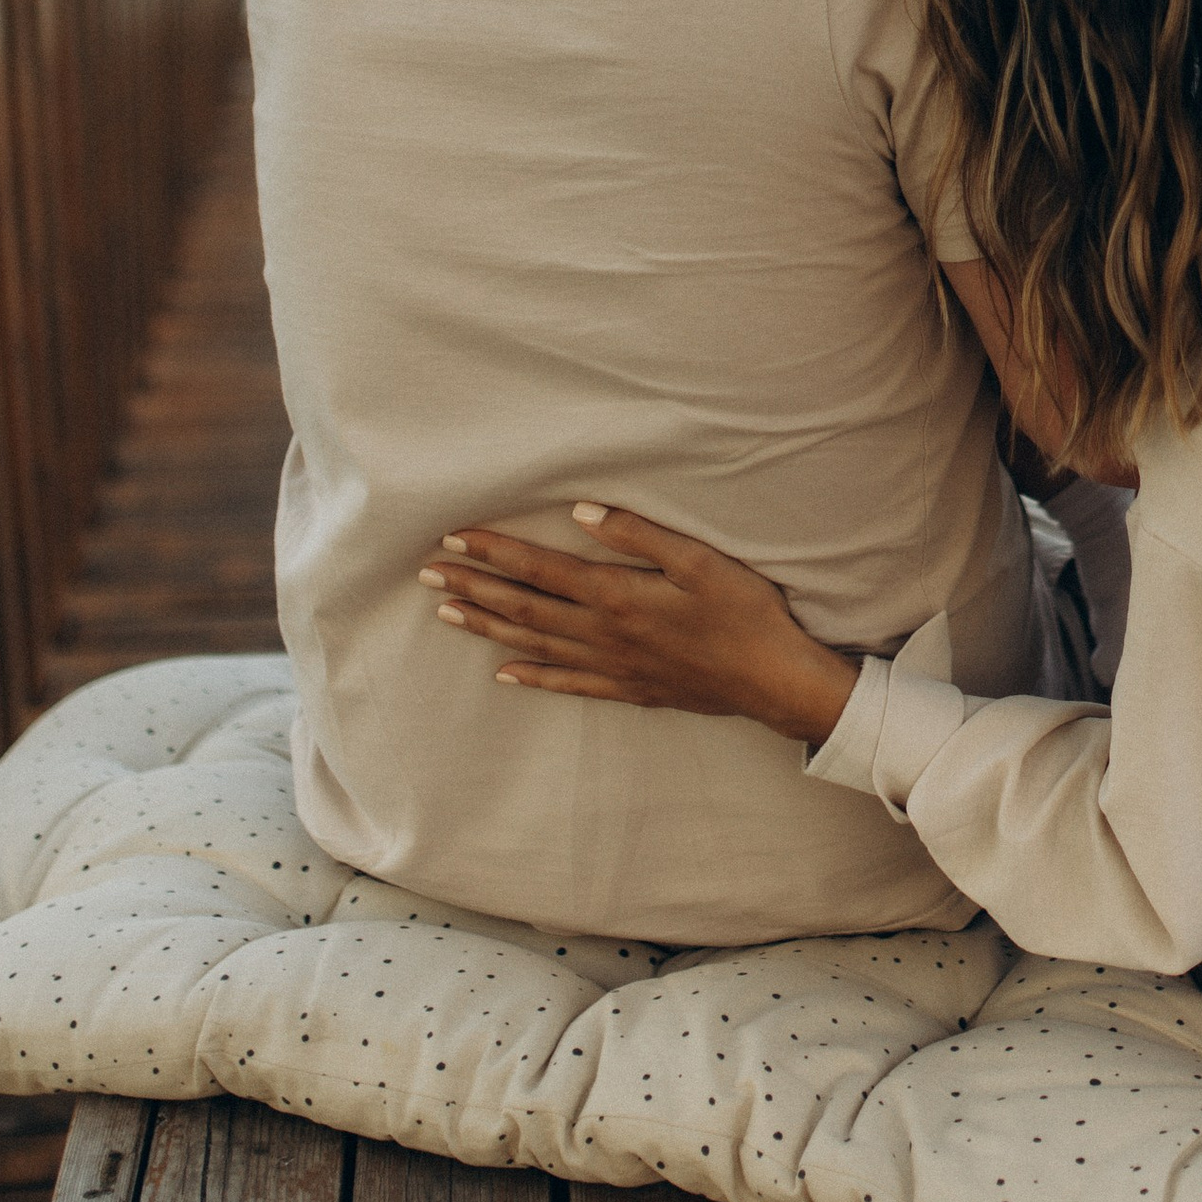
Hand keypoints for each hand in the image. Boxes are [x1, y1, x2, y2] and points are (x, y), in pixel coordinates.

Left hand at [419, 506, 861, 744]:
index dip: (495, 552)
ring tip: (448, 613)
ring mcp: (613, 666)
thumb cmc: (743, 612)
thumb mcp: (698, 560)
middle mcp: (603, 634)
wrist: (773, 680)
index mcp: (616, 595)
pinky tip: (505, 674)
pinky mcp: (629, 688)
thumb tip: (582, 512)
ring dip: (489, 626)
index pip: (540, 569)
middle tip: (428, 574)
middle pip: (525, 607)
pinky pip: (568, 684)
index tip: (454, 538)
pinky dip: (533, 678)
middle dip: (475, 586)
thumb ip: (638, 535)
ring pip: (535, 645)